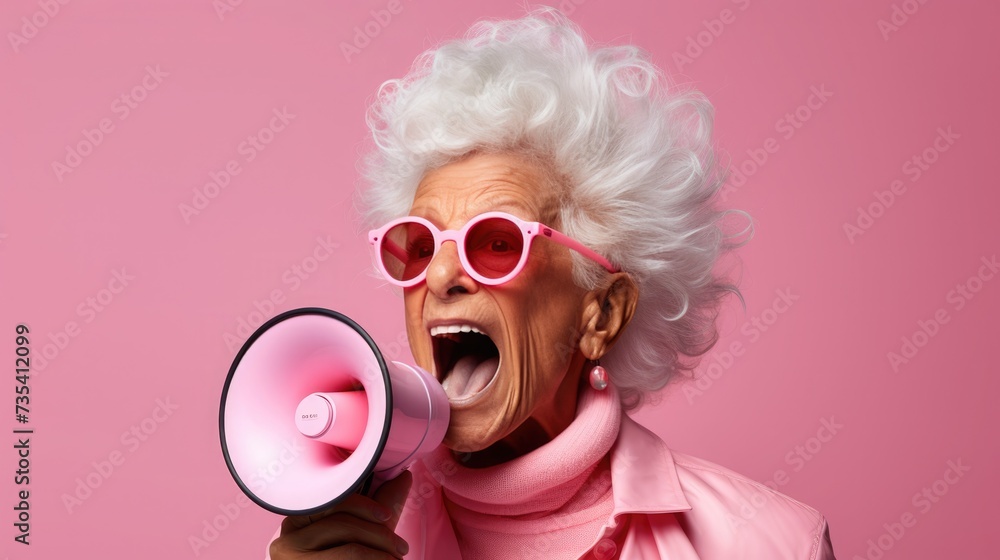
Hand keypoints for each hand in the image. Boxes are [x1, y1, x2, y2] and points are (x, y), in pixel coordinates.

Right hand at [268, 470, 412, 559]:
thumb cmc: (343, 559)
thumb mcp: (357, 532)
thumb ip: (378, 505)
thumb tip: (403, 476)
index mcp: (298, 520)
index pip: (331, 501)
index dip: (363, 505)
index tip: (386, 515)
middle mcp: (287, 539)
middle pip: (342, 524)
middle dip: (380, 533)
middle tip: (402, 547)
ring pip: (350, 547)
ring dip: (382, 551)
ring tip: (397, 558)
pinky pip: (349, 558)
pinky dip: (375, 559)